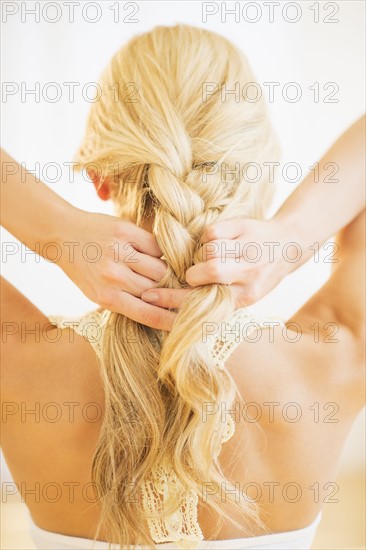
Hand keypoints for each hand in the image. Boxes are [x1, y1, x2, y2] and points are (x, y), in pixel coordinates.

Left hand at [58, 209, 175, 330]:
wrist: (62, 234)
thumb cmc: (84, 269)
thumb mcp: (99, 293)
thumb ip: (127, 301)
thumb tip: (163, 310)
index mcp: (107, 298)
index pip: (148, 314)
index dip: (170, 320)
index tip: (185, 323)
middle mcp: (113, 276)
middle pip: (158, 289)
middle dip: (168, 290)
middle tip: (177, 288)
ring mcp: (119, 252)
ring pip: (160, 268)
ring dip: (164, 269)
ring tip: (160, 268)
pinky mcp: (125, 231)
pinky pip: (156, 246)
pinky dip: (157, 251)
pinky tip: (149, 251)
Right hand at [141, 217, 290, 309]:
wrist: (288, 245)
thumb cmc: (259, 274)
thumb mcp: (244, 294)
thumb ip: (216, 299)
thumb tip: (174, 305)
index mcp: (246, 297)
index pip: (205, 302)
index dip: (173, 300)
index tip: (149, 297)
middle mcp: (251, 274)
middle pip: (210, 271)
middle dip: (193, 272)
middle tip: (193, 272)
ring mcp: (250, 250)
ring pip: (210, 250)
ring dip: (202, 253)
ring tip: (210, 256)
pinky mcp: (245, 229)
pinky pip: (212, 232)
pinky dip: (208, 236)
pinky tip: (217, 241)